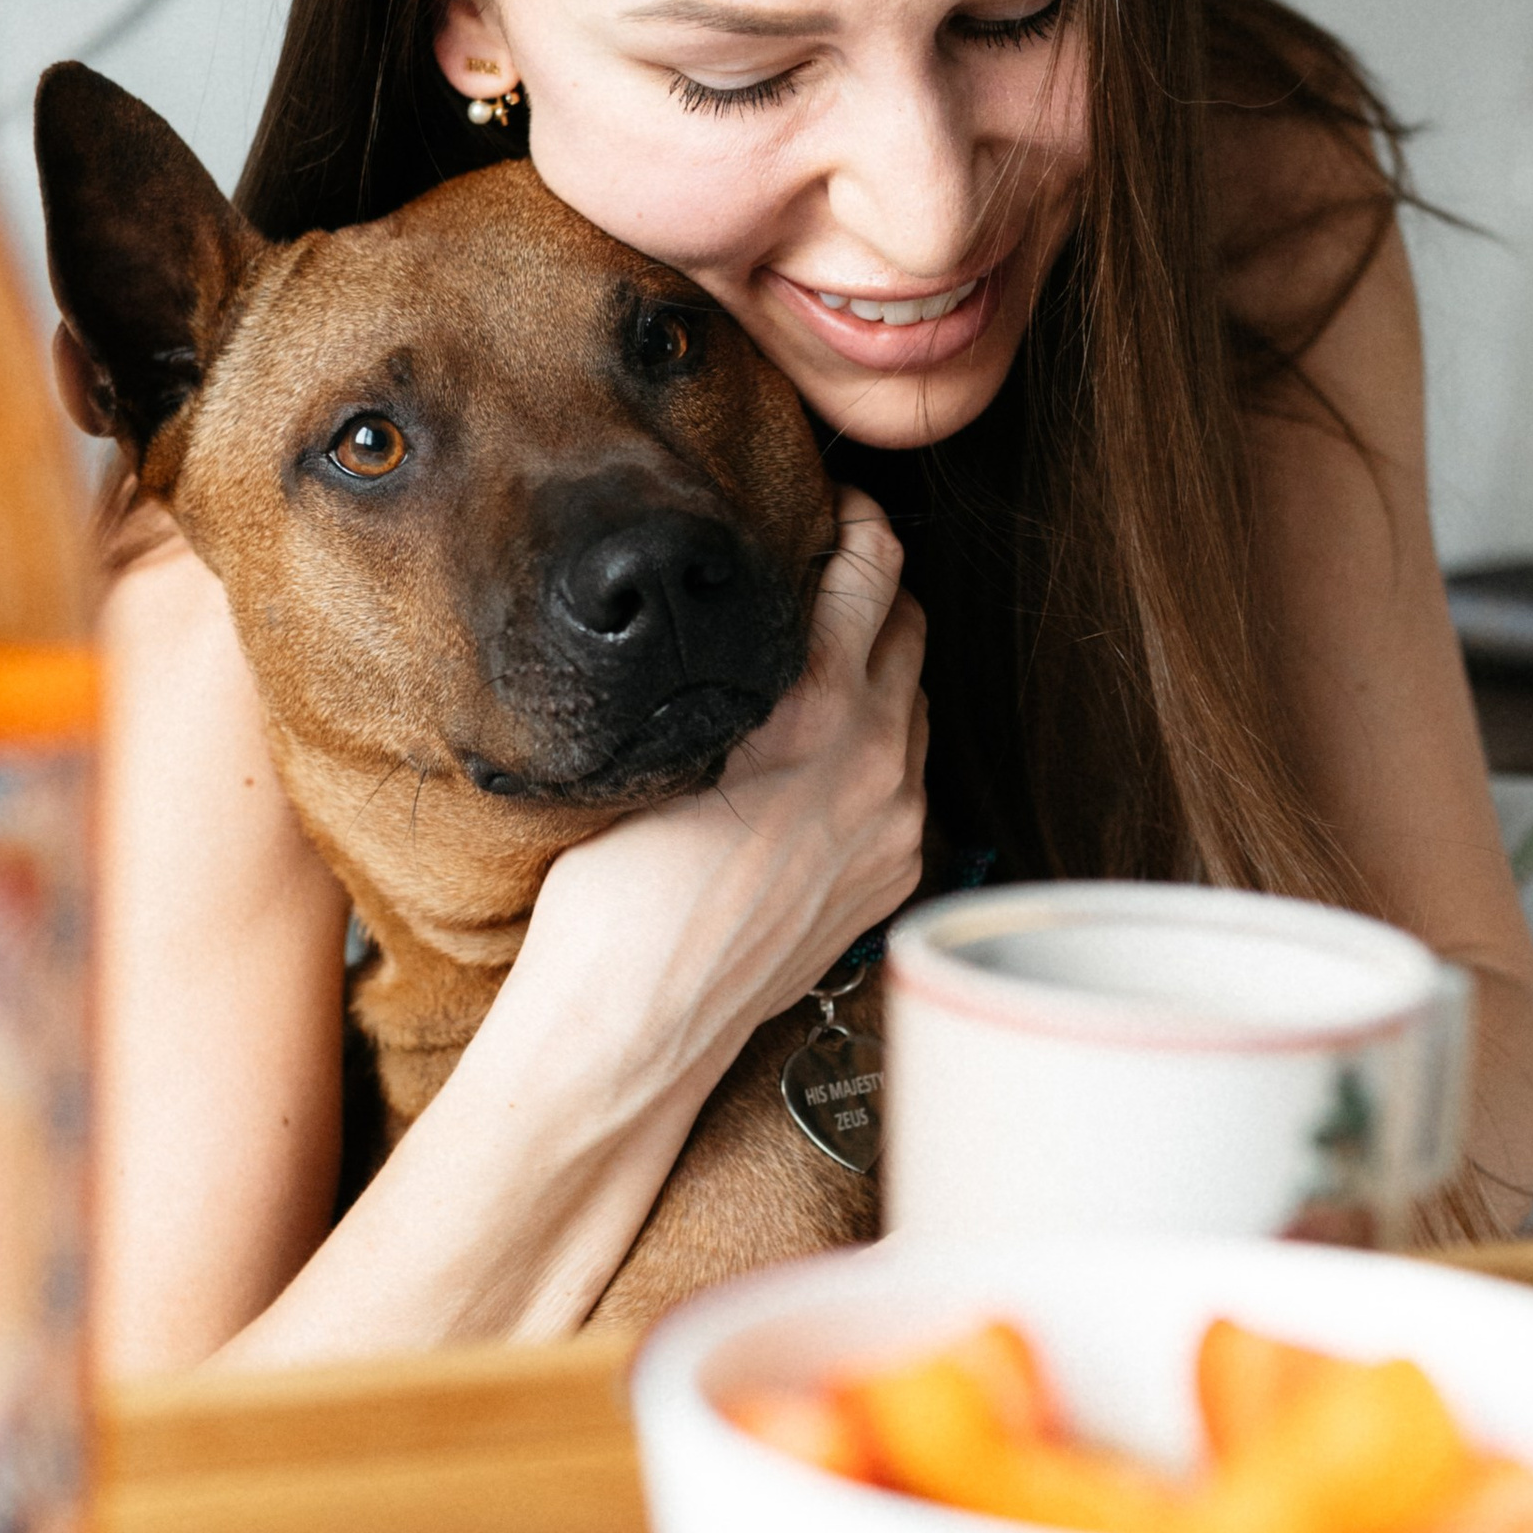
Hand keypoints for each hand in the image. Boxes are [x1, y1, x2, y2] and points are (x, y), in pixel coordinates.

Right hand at [515, 488, 928, 1093]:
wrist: (633, 1027)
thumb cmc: (614, 892)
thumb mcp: (659, 746)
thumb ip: (728, 676)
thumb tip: (745, 622)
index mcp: (818, 712)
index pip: (873, 572)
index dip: (859, 521)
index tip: (834, 505)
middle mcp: (878, 764)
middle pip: (912, 630)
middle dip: (875, 591)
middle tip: (823, 573)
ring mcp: (896, 827)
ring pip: (918, 707)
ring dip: (882, 671)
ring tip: (817, 664)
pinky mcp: (891, 879)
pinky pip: (909, 783)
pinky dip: (879, 748)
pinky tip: (819, 757)